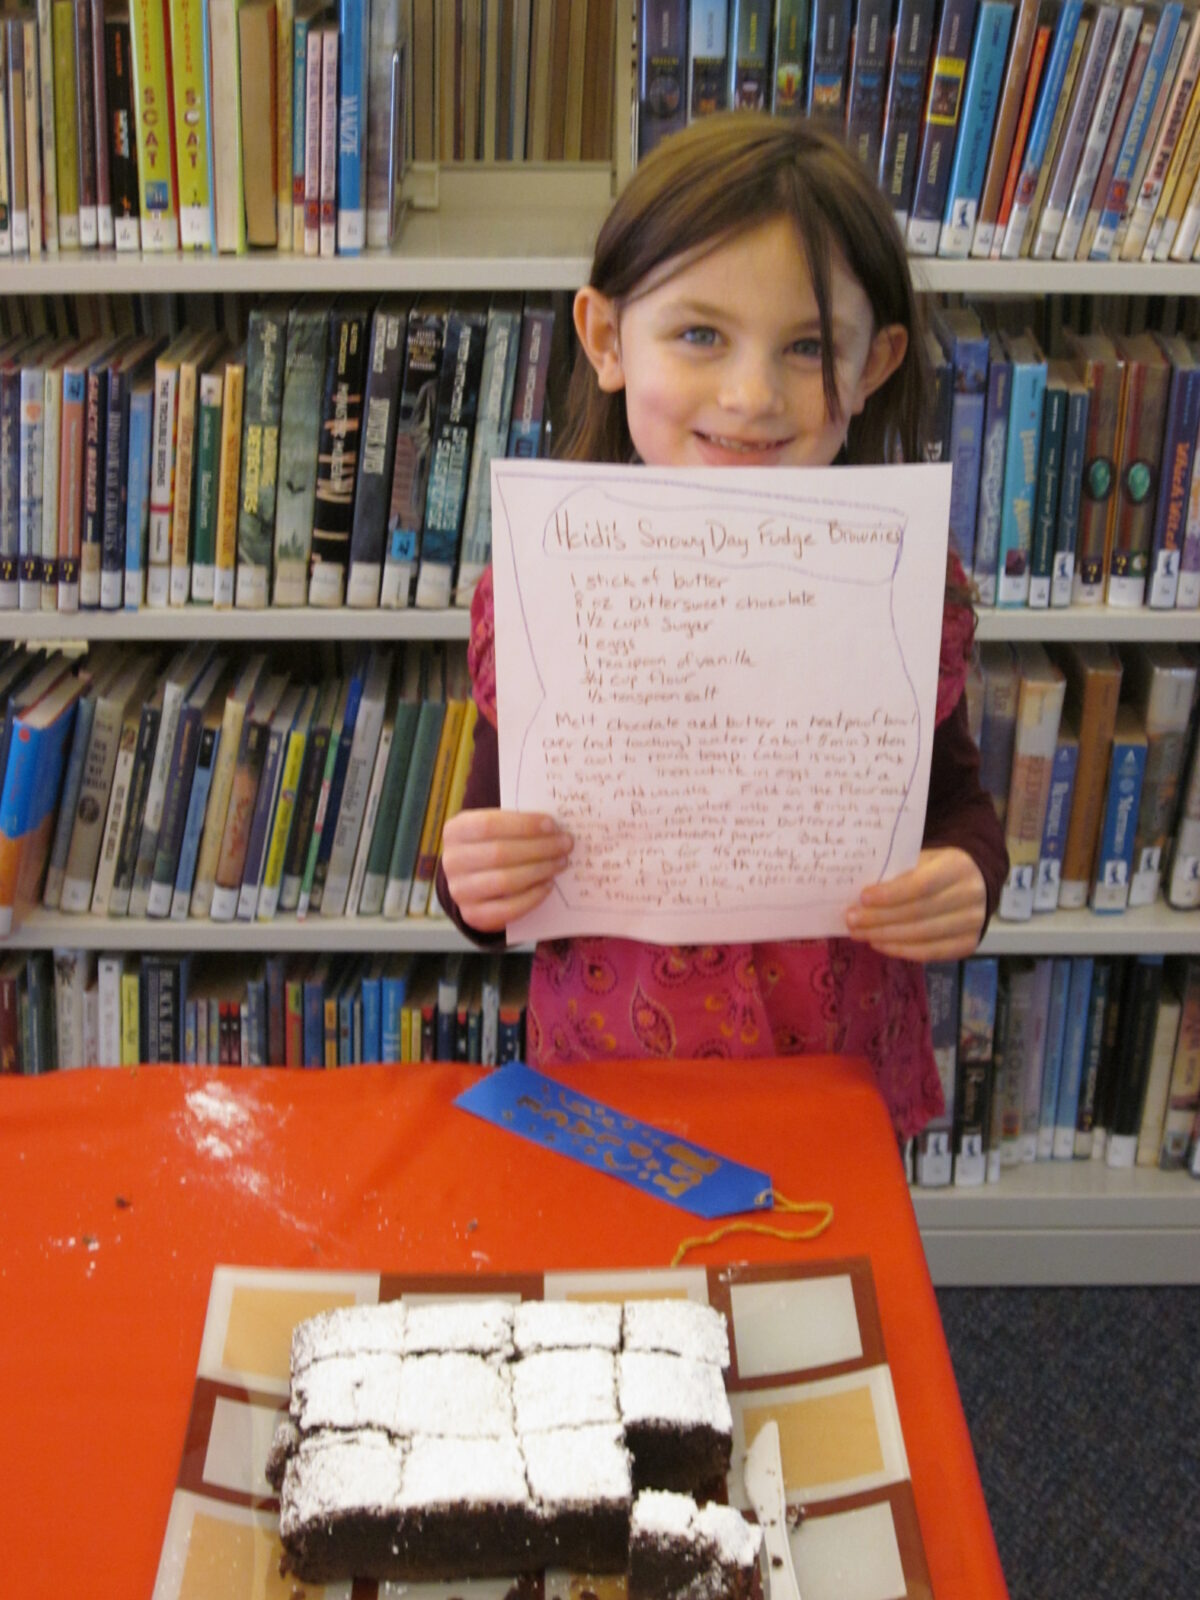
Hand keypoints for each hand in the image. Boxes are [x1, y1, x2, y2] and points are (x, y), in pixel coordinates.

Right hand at [439, 808, 573, 932]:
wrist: (473, 882)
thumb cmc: (492, 846)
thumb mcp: (495, 829)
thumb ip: (516, 824)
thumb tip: (553, 826)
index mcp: (455, 831)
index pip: (489, 824)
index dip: (524, 824)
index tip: (552, 825)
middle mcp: (452, 861)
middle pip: (499, 853)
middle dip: (539, 848)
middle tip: (565, 845)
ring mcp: (459, 891)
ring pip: (505, 880)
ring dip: (539, 870)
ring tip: (560, 863)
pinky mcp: (473, 915)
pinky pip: (508, 908)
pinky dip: (532, 896)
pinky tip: (548, 885)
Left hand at [844, 847, 986, 961]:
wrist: (975, 883)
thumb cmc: (938, 868)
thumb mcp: (923, 859)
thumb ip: (899, 872)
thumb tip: (861, 895)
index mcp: (958, 867)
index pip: (921, 885)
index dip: (890, 895)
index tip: (862, 898)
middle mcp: (970, 897)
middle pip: (918, 913)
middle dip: (879, 919)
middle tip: (851, 920)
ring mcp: (973, 924)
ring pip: (922, 936)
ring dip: (884, 936)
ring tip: (858, 933)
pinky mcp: (968, 945)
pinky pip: (929, 953)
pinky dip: (900, 950)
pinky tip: (878, 944)